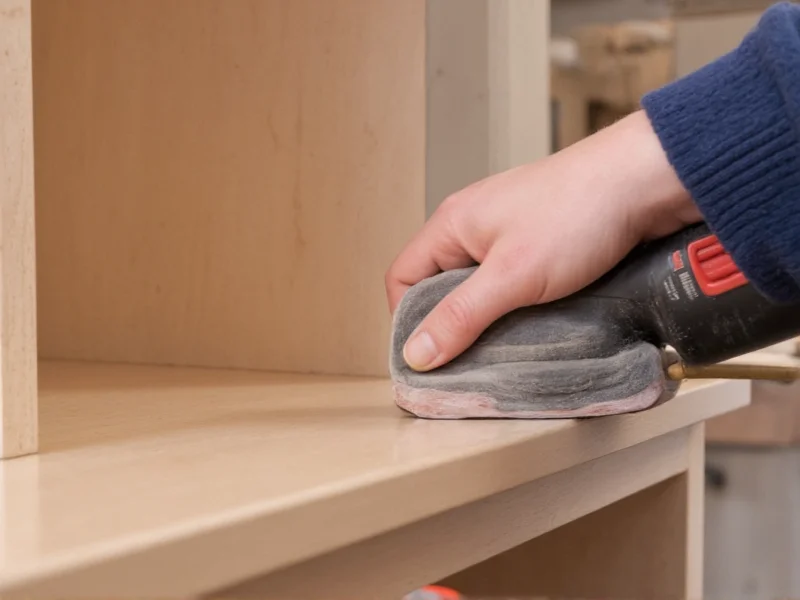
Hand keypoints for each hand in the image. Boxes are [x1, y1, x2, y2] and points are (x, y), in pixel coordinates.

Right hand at [385, 110, 701, 371]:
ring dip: (489, 321)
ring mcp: (510, 235)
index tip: (426, 357)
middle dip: (452, 325)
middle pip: (439, 287)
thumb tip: (416, 354)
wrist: (646, 181)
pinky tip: (535, 327)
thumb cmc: (577, 211)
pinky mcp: (542, 246)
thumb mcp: (511, 275)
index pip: (402, 277)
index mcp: (452, 224)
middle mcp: (475, 228)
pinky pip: (513, 286)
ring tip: (505, 348)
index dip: (406, 320)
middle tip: (468, 362)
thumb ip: (461, 316)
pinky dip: (518, 309)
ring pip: (480, 290)